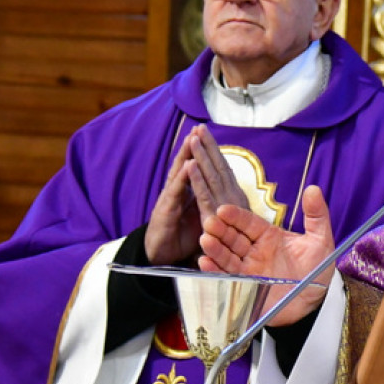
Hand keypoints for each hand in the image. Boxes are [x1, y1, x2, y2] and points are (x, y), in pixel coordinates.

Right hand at [144, 126, 248, 265]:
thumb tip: (225, 197)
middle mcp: (178, 193)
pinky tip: (187, 166)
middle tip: (201, 128)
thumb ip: (208, 204)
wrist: (159, 255)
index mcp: (188, 194)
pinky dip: (182, 178)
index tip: (211, 138)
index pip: (198, 170)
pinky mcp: (165, 211)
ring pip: (180, 173)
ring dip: (186, 155)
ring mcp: (170, 200)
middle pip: (188, 165)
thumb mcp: (200, 218)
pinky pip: (176, 193)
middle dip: (195, 146)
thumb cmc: (181, 237)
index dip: (205, 155)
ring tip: (193, 138)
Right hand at [199, 185, 335, 324]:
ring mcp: (248, 269)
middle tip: (210, 222)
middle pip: (233, 237)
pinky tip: (206, 262)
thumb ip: (316, 215)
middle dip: (220, 229)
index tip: (224, 210)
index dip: (236, 216)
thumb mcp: (320, 240)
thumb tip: (314, 189)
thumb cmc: (317, 270)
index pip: (249, 222)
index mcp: (269, 236)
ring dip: (215, 248)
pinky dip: (215, 270)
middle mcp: (255, 251)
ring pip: (227, 256)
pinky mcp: (244, 287)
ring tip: (206, 240)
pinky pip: (226, 277)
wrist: (315, 302)